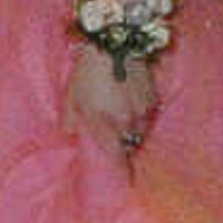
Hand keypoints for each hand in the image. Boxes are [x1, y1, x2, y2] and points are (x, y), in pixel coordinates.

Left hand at [66, 43, 157, 159]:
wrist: (114, 43)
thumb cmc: (87, 72)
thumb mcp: (70, 96)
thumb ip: (69, 122)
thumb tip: (70, 136)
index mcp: (106, 125)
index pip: (116, 159)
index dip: (120, 170)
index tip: (123, 179)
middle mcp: (128, 122)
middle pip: (129, 145)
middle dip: (121, 144)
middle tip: (111, 136)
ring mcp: (143, 110)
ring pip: (139, 130)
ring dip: (130, 129)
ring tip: (118, 114)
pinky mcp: (153, 97)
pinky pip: (147, 114)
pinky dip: (139, 113)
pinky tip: (128, 99)